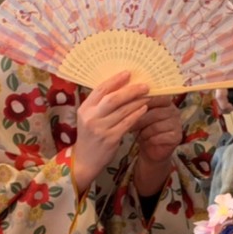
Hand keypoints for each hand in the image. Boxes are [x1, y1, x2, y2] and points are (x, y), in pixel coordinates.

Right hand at [71, 72, 149, 194]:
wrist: (85, 160)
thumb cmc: (89, 135)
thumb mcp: (88, 117)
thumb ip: (99, 104)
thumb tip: (120, 86)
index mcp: (85, 108)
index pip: (100, 90)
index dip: (115, 80)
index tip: (128, 73)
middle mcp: (91, 118)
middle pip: (113, 99)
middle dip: (130, 90)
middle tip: (144, 85)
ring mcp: (101, 129)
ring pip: (123, 111)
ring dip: (137, 101)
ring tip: (148, 95)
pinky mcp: (111, 139)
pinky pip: (127, 123)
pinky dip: (137, 114)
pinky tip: (144, 108)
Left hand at [133, 97, 182, 196]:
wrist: (150, 148)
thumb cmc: (143, 128)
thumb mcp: (138, 114)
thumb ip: (136, 104)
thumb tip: (124, 95)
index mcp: (166, 101)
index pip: (156, 97)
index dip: (142, 101)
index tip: (129, 106)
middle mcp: (174, 111)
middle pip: (155, 112)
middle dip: (139, 119)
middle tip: (128, 123)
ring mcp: (177, 124)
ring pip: (156, 126)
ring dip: (143, 131)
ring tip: (137, 133)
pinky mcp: (176, 137)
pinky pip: (160, 137)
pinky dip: (149, 139)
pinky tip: (145, 140)